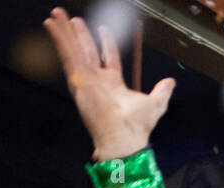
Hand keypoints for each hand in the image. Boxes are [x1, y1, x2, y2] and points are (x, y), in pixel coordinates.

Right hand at [43, 7, 174, 160]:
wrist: (124, 137)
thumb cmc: (138, 126)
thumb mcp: (156, 103)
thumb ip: (162, 91)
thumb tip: (171, 82)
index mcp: (114, 84)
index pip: (109, 57)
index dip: (107, 42)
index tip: (103, 28)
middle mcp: (97, 80)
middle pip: (87, 51)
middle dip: (81, 35)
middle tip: (75, 19)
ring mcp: (85, 79)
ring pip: (74, 49)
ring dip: (65, 31)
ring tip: (57, 14)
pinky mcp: (77, 79)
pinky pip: (67, 54)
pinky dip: (60, 39)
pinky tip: (53, 25)